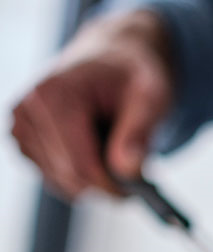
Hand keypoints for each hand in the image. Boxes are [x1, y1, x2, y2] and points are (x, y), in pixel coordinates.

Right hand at [11, 10, 172, 198]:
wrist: (112, 60)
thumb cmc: (132, 76)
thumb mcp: (151, 96)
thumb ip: (140, 131)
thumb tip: (128, 170)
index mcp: (54, 95)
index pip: (80, 164)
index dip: (113, 186)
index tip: (137, 191)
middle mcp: (28, 111)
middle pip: (70, 176)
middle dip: (105, 185)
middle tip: (135, 181)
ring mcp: (22, 128)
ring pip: (62, 182)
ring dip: (94, 182)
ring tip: (118, 157)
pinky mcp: (25, 142)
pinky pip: (56, 179)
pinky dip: (82, 178)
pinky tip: (99, 156)